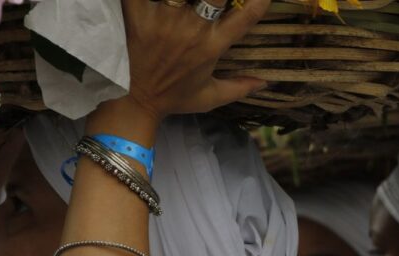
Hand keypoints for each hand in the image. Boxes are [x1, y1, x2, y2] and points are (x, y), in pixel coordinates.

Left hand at [121, 0, 270, 121]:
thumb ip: (239, 88)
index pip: (248, 14)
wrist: (133, 103)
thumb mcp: (209, 98)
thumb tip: (265, 82)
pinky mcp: (139, 17)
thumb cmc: (171, 99)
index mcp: (212, 45)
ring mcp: (164, 20)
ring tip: (185, 0)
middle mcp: (192, 29)